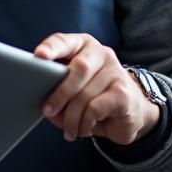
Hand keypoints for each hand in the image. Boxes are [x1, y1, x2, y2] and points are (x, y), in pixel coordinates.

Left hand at [35, 33, 159, 144]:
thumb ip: (57, 87)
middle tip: (48, 112)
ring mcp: (115, 71)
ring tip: (68, 130)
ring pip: (84, 94)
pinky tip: (84, 129)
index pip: (65, 41)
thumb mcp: (73, 88)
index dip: (51, 48)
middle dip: (59, 94)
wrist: (132, 111)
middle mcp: (101, 53)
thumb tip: (44, 104)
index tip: (39, 55)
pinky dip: (85, 123)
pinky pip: (95, 108)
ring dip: (71, 117)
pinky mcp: (123, 92)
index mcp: (82, 45)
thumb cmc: (94, 95)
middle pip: (77, 69)